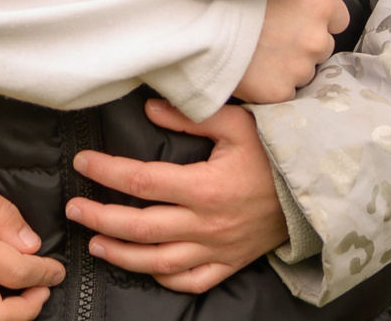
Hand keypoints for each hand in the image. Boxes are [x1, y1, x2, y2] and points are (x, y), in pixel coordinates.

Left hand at [67, 99, 290, 293]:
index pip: (142, 182)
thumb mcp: (238, 123)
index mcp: (205, 187)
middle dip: (100, 218)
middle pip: (139, 228)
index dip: (107, 173)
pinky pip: (189, 282)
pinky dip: (163, 278)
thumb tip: (150, 107)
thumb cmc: (275, 153)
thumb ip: (192, 116)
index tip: (84, 164)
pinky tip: (144, 268)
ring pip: (157, 261)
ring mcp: (216, 250)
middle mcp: (206, 224)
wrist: (315, 189)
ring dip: (120, 254)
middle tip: (75, 209)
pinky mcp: (228, 264)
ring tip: (94, 243)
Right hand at [234, 0, 345, 104]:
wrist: (202, 20)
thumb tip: (312, 4)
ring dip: (288, 67)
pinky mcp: (280, 91)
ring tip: (259, 53)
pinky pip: (285, 92)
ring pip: (304, 72)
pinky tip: (253, 70)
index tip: (299, 21)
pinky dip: (272, 86)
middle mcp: (317, 38)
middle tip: (273, 38)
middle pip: (322, 48)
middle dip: (303, 46)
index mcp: (320, 5)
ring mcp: (300, 68)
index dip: (318, 21)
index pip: (339, 20)